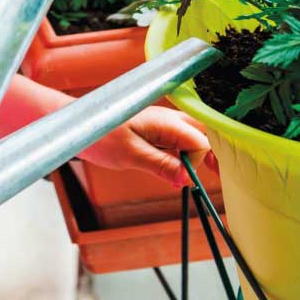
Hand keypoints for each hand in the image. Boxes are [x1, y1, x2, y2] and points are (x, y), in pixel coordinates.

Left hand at [77, 104, 212, 187]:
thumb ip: (160, 165)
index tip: (189, 178)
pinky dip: (186, 154)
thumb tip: (186, 179)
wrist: (78, 125)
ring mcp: (161, 124)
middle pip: (202, 132)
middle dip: (213, 152)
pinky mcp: (154, 132)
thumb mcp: (130, 154)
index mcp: (164, 121)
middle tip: (220, 175)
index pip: (199, 140)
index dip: (200, 160)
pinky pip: (178, 140)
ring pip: (192, 135)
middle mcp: (167, 119)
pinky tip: (184, 168)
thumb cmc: (100, 135)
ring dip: (200, 154)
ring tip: (210, 173)